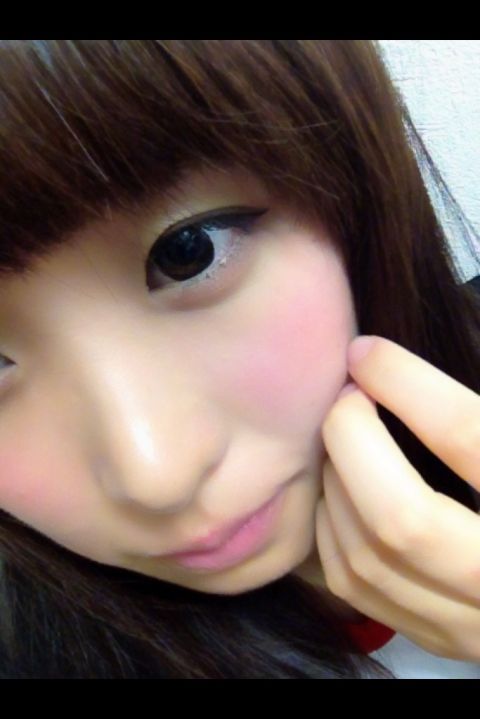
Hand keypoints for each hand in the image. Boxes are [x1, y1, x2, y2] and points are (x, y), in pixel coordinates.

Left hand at [316, 335, 479, 660]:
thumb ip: (469, 420)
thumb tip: (395, 365)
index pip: (468, 440)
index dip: (407, 385)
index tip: (367, 353)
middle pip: (401, 520)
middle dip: (353, 440)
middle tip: (349, 397)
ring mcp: (474, 627)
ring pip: (366, 558)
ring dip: (335, 480)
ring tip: (343, 435)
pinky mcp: (441, 640)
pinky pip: (354, 585)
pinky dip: (331, 525)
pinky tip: (342, 486)